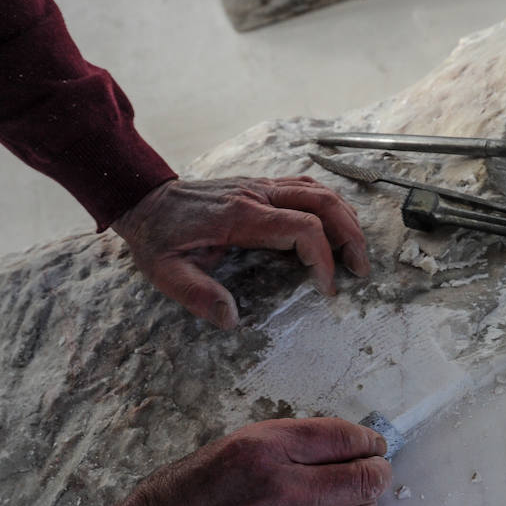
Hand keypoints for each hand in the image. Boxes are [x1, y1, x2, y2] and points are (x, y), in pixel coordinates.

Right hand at [89, 418, 390, 505]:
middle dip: (378, 472)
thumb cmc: (184, 492)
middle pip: (362, 480)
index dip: (368, 440)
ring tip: (359, 497)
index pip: (343, 438)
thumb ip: (287, 445)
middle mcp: (281, 490)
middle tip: (377, 469)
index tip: (374, 443)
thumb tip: (341, 445)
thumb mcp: (231, 446)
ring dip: (366, 505)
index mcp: (264, 449)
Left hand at [112, 177, 369, 329]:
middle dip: (350, 236)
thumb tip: (232, 319)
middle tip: (360, 270)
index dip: (324, 260)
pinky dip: (329, 206)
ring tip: (355, 252)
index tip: (325, 290)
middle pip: (324, 203)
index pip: (303, 228)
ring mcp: (261, 186)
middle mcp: (258, 194)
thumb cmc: (158, 238)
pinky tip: (335, 227)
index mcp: (242, 216)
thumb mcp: (166, 273)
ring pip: (320, 191)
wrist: (144, 200)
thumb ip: (198, 295)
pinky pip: (306, 187)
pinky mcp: (261, 186)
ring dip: (345, 219)